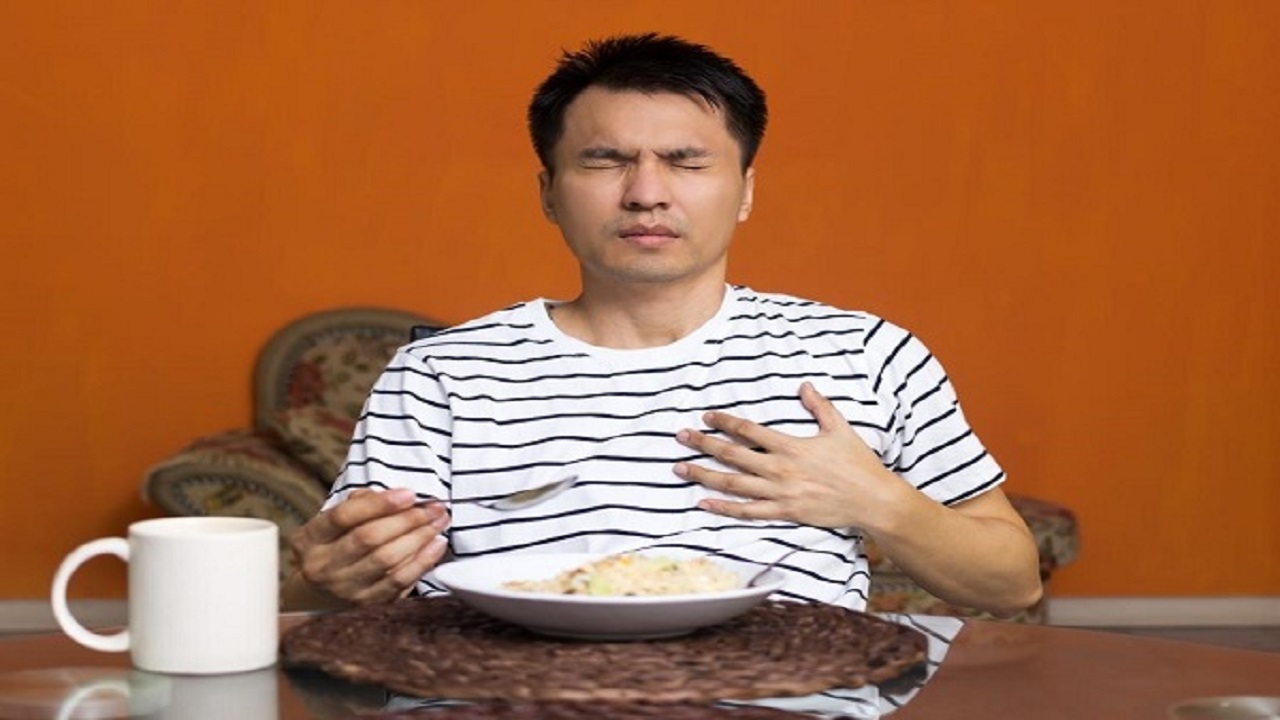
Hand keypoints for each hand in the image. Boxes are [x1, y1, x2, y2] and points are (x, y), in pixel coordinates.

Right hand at [288, 488, 449, 604]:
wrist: (322, 592)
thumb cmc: (337, 545)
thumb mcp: (336, 522)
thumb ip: (361, 504)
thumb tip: (399, 497)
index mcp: (309, 539)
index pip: (343, 516)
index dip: (380, 504)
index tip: (410, 494)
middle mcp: (322, 567)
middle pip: (369, 538)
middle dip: (407, 519)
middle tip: (434, 507)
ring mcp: (344, 589)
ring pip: (386, 560)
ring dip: (419, 538)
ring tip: (439, 522)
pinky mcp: (366, 605)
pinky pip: (399, 583)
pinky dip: (422, 562)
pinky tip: (436, 546)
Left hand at [674, 382, 907, 528]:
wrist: (873, 500)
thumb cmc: (858, 463)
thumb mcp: (840, 429)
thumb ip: (819, 406)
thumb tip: (804, 385)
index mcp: (791, 446)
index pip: (748, 430)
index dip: (724, 422)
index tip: (707, 416)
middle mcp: (780, 469)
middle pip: (732, 454)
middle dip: (703, 444)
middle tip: (681, 437)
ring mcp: (780, 494)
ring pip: (733, 484)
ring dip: (704, 475)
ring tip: (680, 468)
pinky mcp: (784, 513)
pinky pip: (747, 512)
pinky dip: (723, 508)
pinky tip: (703, 503)